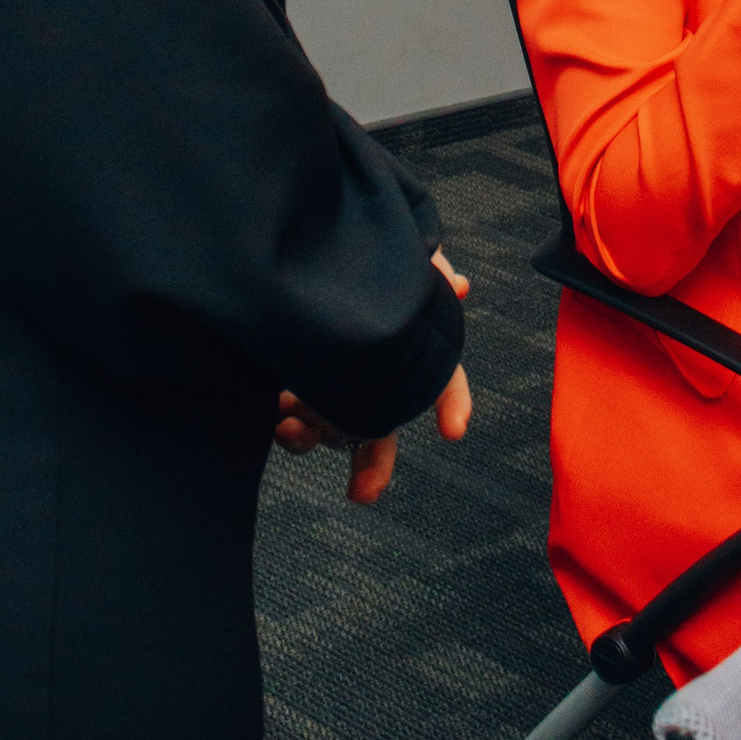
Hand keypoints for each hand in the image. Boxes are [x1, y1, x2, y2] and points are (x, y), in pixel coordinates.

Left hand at [271, 249, 472, 502]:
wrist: (291, 246)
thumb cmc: (356, 248)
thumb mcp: (396, 250)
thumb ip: (428, 267)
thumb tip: (461, 285)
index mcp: (400, 347)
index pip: (440, 378)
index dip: (452, 402)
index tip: (453, 430)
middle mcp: (367, 374)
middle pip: (380, 429)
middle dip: (374, 466)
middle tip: (363, 493)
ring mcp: (330, 383)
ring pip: (334, 431)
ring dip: (316, 434)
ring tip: (291, 415)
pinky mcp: (293, 386)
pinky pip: (296, 426)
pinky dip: (291, 428)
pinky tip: (279, 409)